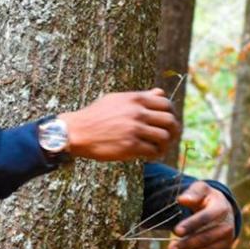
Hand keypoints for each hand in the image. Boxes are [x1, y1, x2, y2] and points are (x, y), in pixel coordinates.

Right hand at [60, 88, 179, 161]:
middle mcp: (138, 113)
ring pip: (164, 137)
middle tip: (169, 138)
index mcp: (136, 99)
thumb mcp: (117, 99)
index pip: (166, 103)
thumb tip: (161, 92)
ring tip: (159, 149)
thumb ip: (140, 97)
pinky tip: (150, 156)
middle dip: (173, 131)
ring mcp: (135, 129)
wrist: (76, 132)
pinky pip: (153, 151)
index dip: (171, 113)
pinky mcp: (130, 146)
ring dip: (165, 145)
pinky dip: (155, 155)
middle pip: (169, 121)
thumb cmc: (95, 116)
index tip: (168, 122)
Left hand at [168, 181, 234, 248]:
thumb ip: (193, 193)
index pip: (205, 218)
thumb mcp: (201, 190)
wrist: (224, 208)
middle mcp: (227, 225)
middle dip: (187, 244)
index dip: (190, 225)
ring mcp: (228, 239)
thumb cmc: (207, 199)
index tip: (176, 231)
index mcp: (221, 209)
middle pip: (206, 237)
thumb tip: (182, 199)